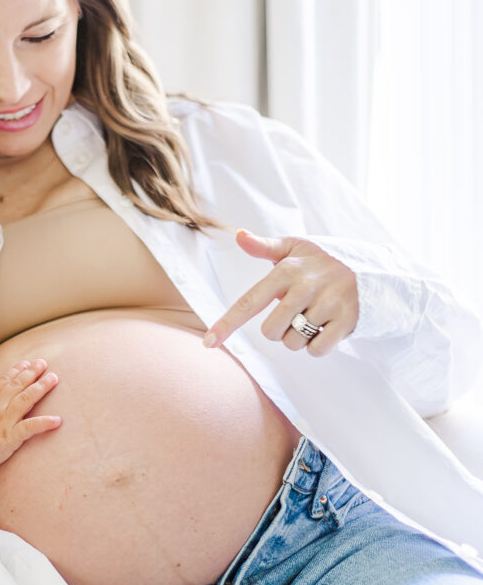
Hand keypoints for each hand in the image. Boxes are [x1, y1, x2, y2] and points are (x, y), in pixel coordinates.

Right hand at [0, 359, 59, 476]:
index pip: (3, 381)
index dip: (16, 371)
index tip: (26, 363)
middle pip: (16, 385)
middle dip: (31, 373)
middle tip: (43, 363)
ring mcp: (3, 421)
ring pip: (25, 399)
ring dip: (40, 388)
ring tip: (53, 379)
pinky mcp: (9, 437)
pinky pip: (29, 428)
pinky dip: (44, 423)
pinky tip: (57, 420)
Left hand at [203, 230, 357, 356]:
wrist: (376, 270)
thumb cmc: (322, 262)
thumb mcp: (295, 248)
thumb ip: (265, 247)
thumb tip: (238, 235)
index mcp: (288, 269)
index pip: (250, 301)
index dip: (227, 323)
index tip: (209, 342)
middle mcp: (308, 284)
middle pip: (271, 331)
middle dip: (277, 330)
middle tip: (294, 315)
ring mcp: (330, 302)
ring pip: (294, 342)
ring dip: (299, 339)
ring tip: (312, 319)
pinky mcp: (349, 319)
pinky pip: (318, 349)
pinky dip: (317, 346)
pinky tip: (326, 329)